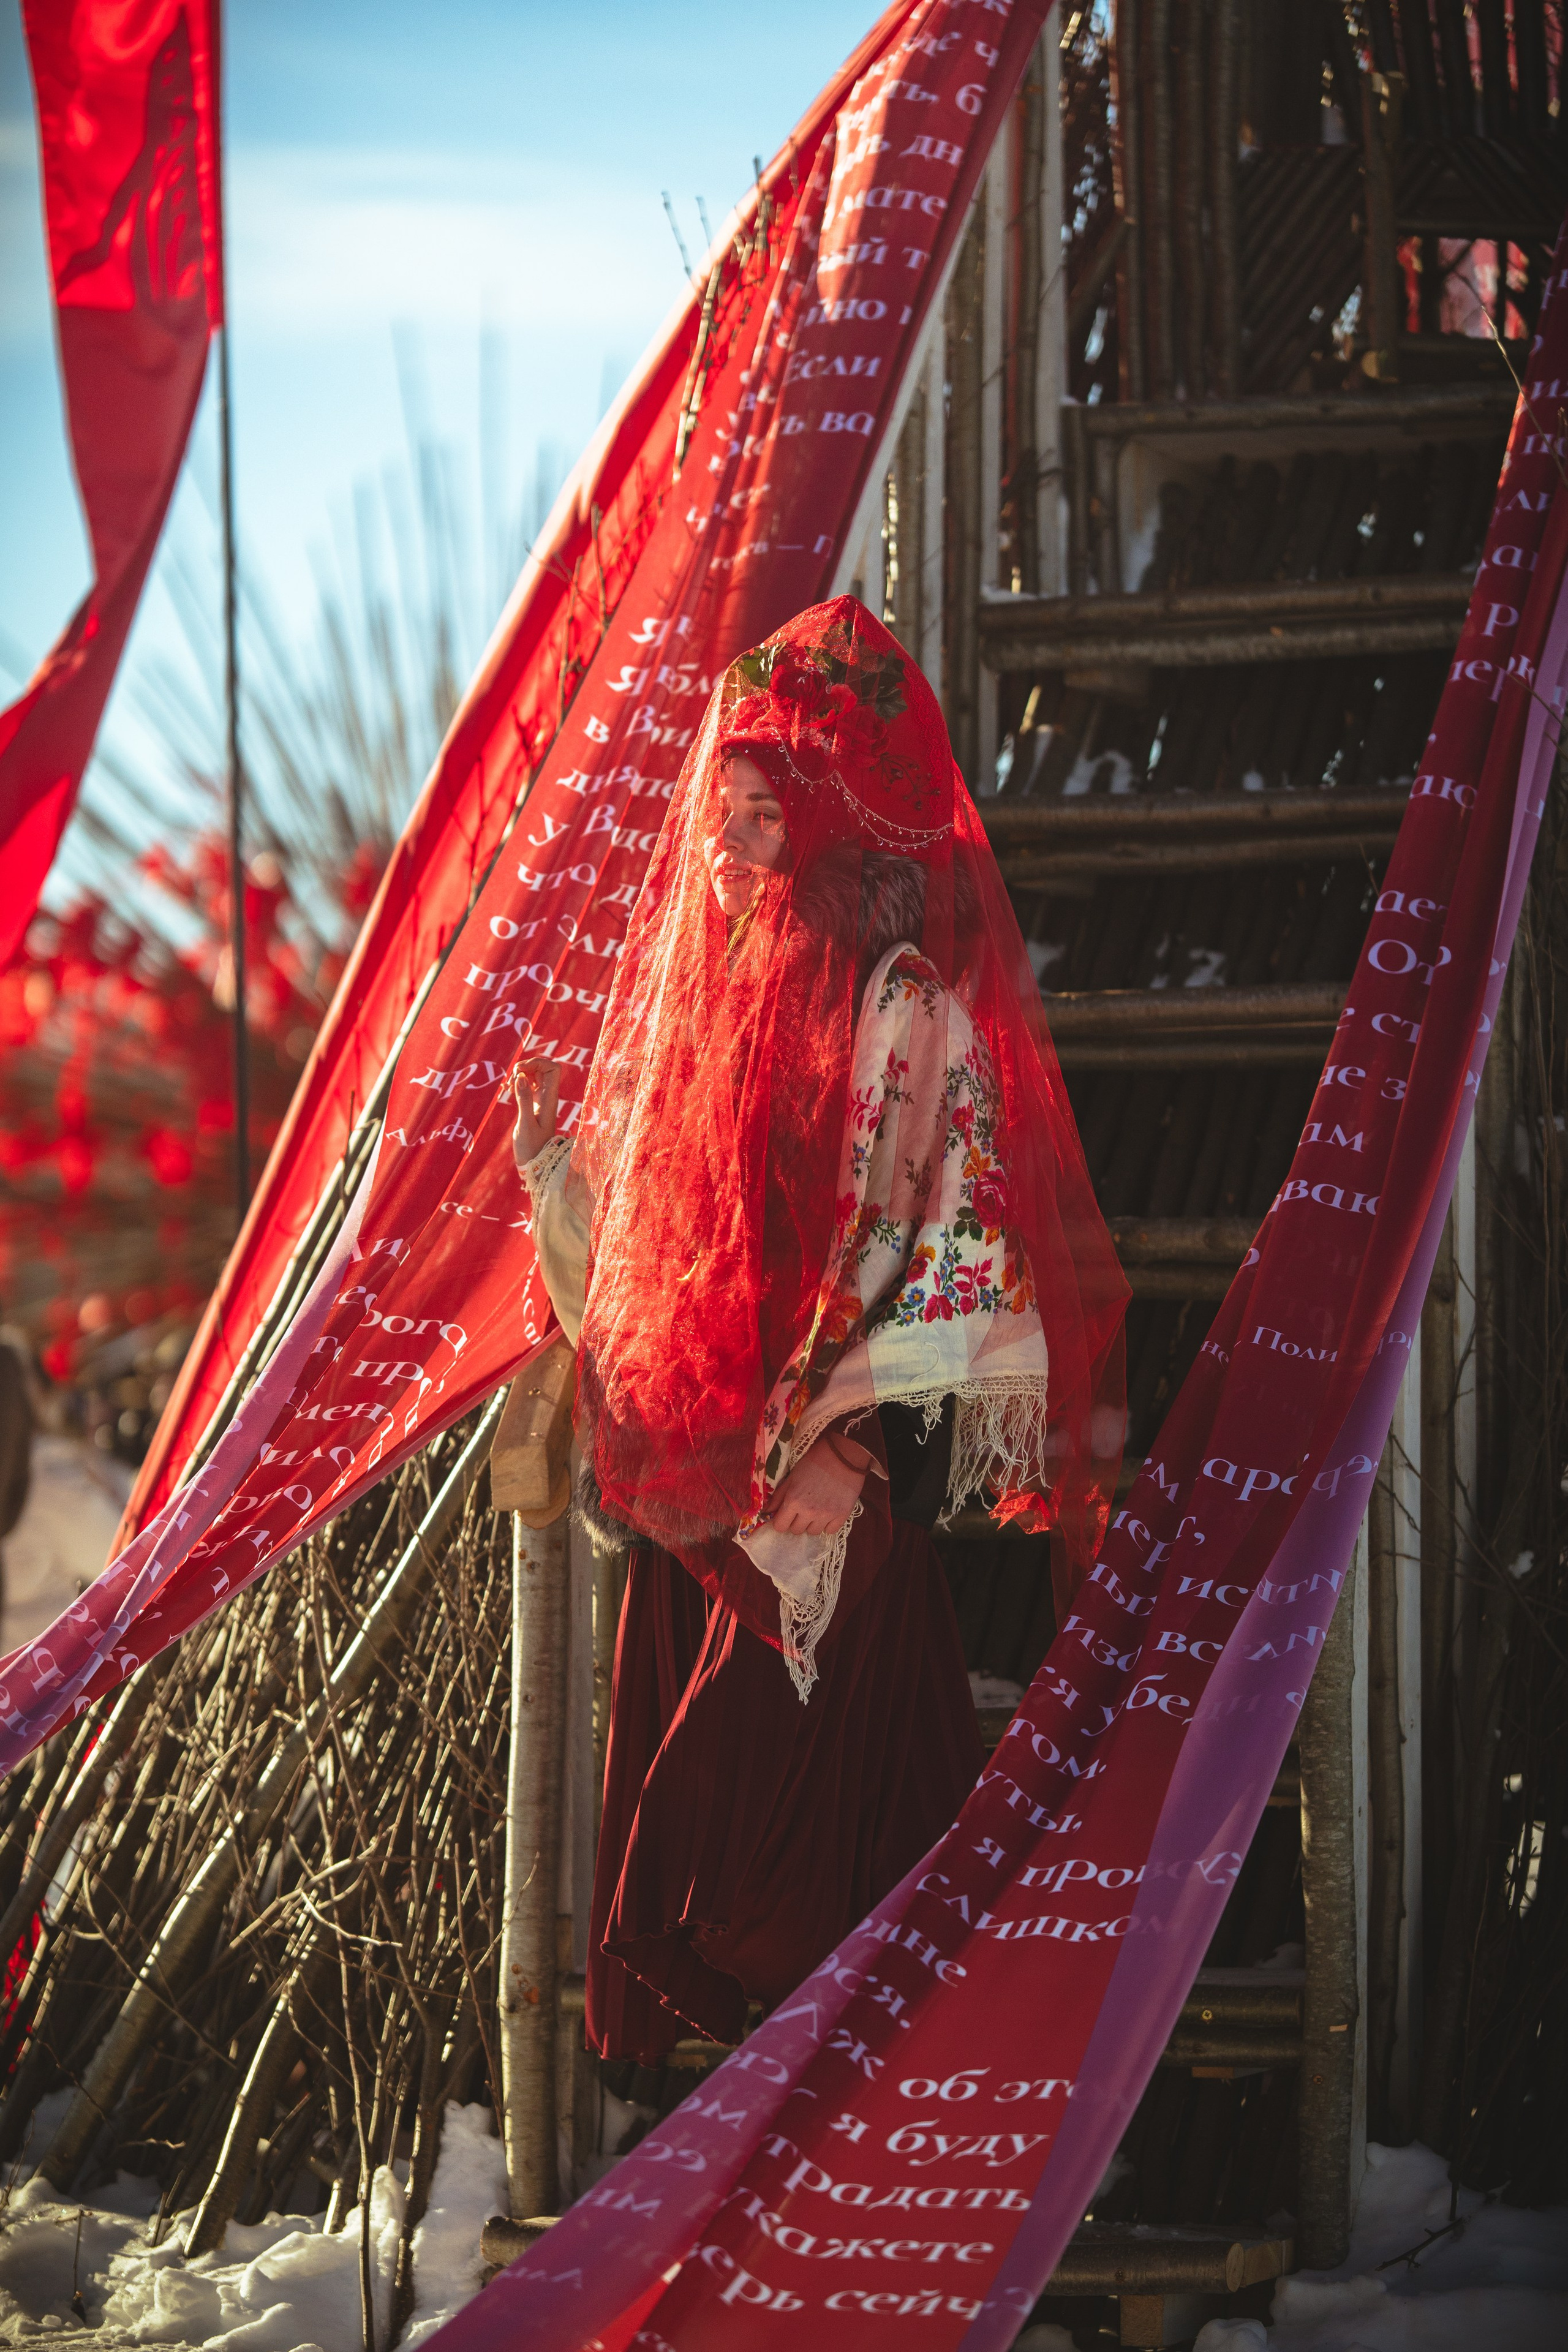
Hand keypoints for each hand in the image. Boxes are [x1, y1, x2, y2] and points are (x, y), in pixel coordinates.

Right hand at [511, 1056, 561, 1170]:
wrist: (536, 1166)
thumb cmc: (532, 1149)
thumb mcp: (525, 1124)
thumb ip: (524, 1099)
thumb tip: (522, 1076)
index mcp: (550, 1099)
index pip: (553, 1068)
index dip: (538, 1063)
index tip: (520, 1071)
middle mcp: (548, 1098)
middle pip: (543, 1069)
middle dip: (526, 1067)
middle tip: (512, 1079)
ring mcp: (541, 1101)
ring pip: (534, 1076)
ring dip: (520, 1075)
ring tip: (507, 1087)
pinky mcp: (533, 1106)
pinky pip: (528, 1086)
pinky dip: (518, 1084)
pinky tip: (508, 1091)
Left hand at [767, 1433, 868, 1537]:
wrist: (843, 1455)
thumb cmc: (814, 1463)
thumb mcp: (791, 1477)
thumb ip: (778, 1497)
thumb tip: (765, 1513)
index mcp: (793, 1501)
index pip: (780, 1527)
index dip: (781, 1520)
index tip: (786, 1513)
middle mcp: (808, 1512)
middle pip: (796, 1531)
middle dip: (796, 1521)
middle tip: (803, 1507)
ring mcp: (826, 1515)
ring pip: (813, 1532)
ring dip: (812, 1523)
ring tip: (817, 1508)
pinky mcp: (842, 1516)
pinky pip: (830, 1531)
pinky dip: (828, 1524)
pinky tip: (829, 1511)